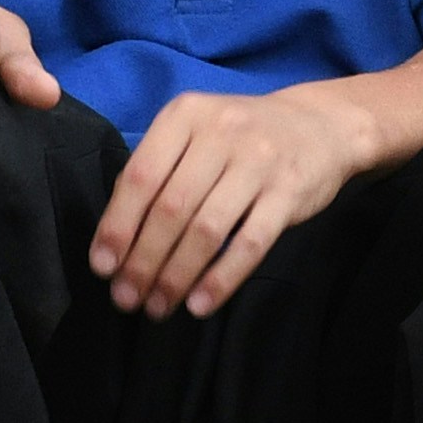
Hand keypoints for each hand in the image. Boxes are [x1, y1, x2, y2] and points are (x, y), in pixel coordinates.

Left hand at [92, 84, 374, 318]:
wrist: (320, 126)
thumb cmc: (242, 137)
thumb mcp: (195, 133)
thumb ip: (158, 169)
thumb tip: (115, 235)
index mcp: (185, 115)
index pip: (140, 176)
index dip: (117, 226)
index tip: (103, 268)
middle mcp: (221, 132)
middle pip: (171, 208)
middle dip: (143, 261)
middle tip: (127, 298)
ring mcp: (259, 162)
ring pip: (207, 229)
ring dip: (177, 276)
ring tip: (158, 307)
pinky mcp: (289, 192)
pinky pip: (250, 243)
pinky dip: (221, 279)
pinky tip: (200, 304)